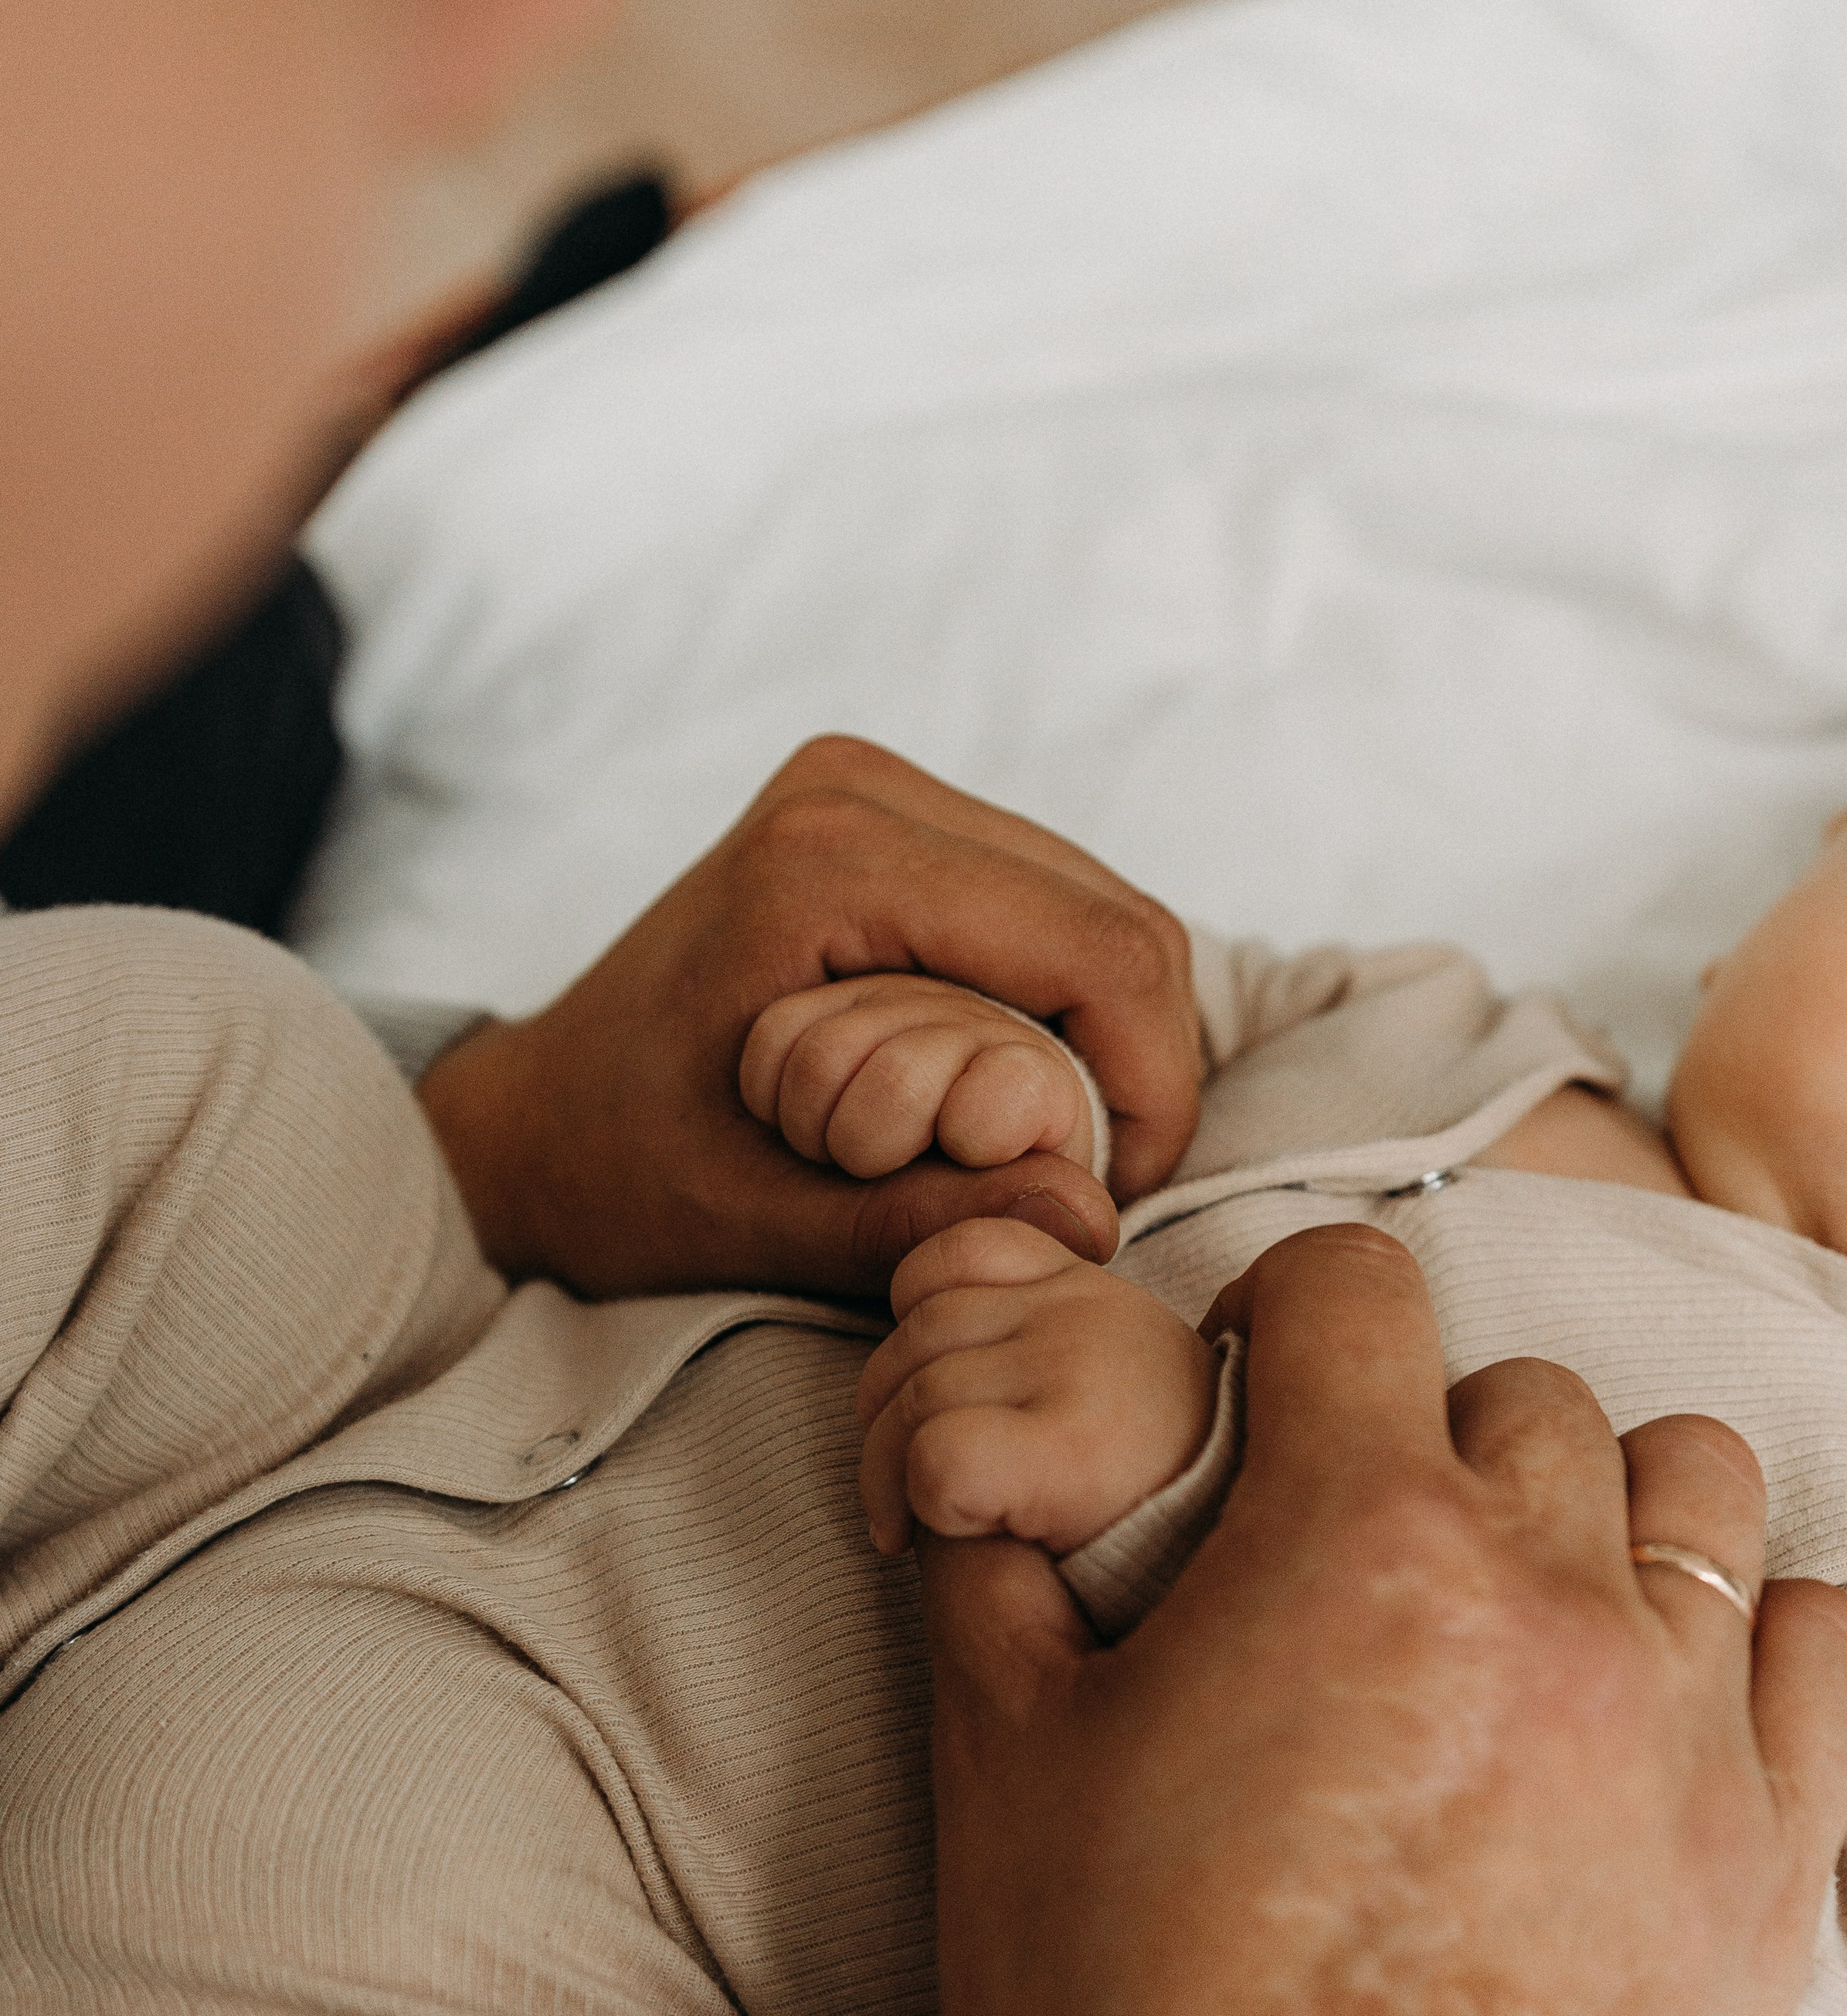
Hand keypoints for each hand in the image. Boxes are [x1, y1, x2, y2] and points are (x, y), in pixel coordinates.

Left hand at [415, 737, 1198, 1298]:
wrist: (529, 1118)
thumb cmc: (618, 1176)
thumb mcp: (757, 1225)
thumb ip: (922, 1221)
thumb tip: (1089, 1214)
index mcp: (829, 862)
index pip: (1096, 949)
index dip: (1148, 1085)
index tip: (1111, 1193)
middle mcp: (860, 791)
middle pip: (1117, 919)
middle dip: (1137, 1066)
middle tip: (1089, 1182)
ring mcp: (874, 791)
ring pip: (1098, 910)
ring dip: (1104, 1038)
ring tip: (1047, 1148)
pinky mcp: (886, 818)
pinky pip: (1046, 909)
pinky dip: (1061, 1009)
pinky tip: (1011, 1091)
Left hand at [856, 1218, 1217, 1556]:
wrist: (1250, 1563)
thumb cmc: (1157, 1493)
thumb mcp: (1108, 1378)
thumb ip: (1030, 1337)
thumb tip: (909, 1351)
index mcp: (1091, 1287)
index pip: (960, 1251)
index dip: (921, 1320)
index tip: (946, 1400)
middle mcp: (1090, 1308)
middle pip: (915, 1334)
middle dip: (880, 1422)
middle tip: (902, 1494)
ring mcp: (1083, 1367)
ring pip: (913, 1399)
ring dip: (888, 1479)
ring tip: (916, 1528)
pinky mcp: (1072, 1449)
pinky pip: (935, 1456)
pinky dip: (926, 1503)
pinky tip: (970, 1531)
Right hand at [923, 1223, 1846, 2015]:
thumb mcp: (1001, 1756)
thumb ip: (994, 1557)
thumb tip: (979, 1453)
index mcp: (1353, 1542)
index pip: (1357, 1289)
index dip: (1289, 1310)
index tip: (1268, 1379)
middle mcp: (1545, 1599)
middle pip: (1525, 1395)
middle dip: (1430, 1432)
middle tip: (1365, 1541)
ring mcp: (1681, 1729)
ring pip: (1694, 1483)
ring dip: (1603, 1505)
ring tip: (1522, 1599)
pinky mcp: (1767, 1865)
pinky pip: (1816, 1642)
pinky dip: (1742, 1633)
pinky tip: (1649, 1694)